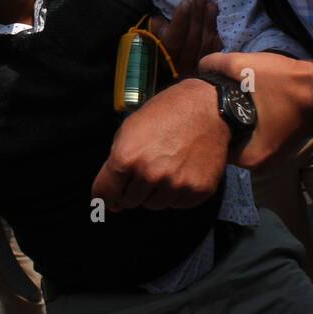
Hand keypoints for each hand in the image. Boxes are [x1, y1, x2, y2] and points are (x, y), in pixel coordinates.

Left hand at [94, 78, 228, 211]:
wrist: (208, 108)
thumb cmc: (166, 113)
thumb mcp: (130, 128)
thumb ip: (116, 162)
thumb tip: (109, 196)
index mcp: (128, 157)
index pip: (104, 193)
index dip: (104, 196)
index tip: (108, 198)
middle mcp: (151, 174)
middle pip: (129, 202)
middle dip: (131, 191)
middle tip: (144, 172)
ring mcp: (176, 185)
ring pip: (153, 205)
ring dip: (154, 193)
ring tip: (164, 169)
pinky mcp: (198, 191)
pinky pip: (177, 204)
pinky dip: (176, 193)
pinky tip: (181, 172)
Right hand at [147, 0, 221, 77]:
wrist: (172, 57)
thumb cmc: (160, 38)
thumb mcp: (154, 31)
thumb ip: (159, 25)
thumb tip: (169, 16)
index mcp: (163, 56)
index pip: (172, 40)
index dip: (180, 21)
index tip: (186, 3)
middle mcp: (179, 67)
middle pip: (191, 41)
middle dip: (197, 17)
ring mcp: (195, 69)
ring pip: (205, 44)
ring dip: (209, 22)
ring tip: (211, 4)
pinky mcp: (208, 67)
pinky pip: (215, 50)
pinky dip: (217, 34)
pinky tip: (217, 20)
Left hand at [198, 52, 312, 169]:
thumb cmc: (283, 82)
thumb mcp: (243, 66)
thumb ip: (216, 65)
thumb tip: (200, 66)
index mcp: (250, 158)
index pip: (215, 146)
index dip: (207, 122)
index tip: (203, 103)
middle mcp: (261, 164)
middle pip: (227, 142)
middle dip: (220, 121)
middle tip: (212, 98)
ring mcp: (273, 155)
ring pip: (241, 137)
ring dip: (235, 120)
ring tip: (226, 98)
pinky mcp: (280, 142)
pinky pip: (254, 134)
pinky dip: (248, 120)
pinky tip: (244, 101)